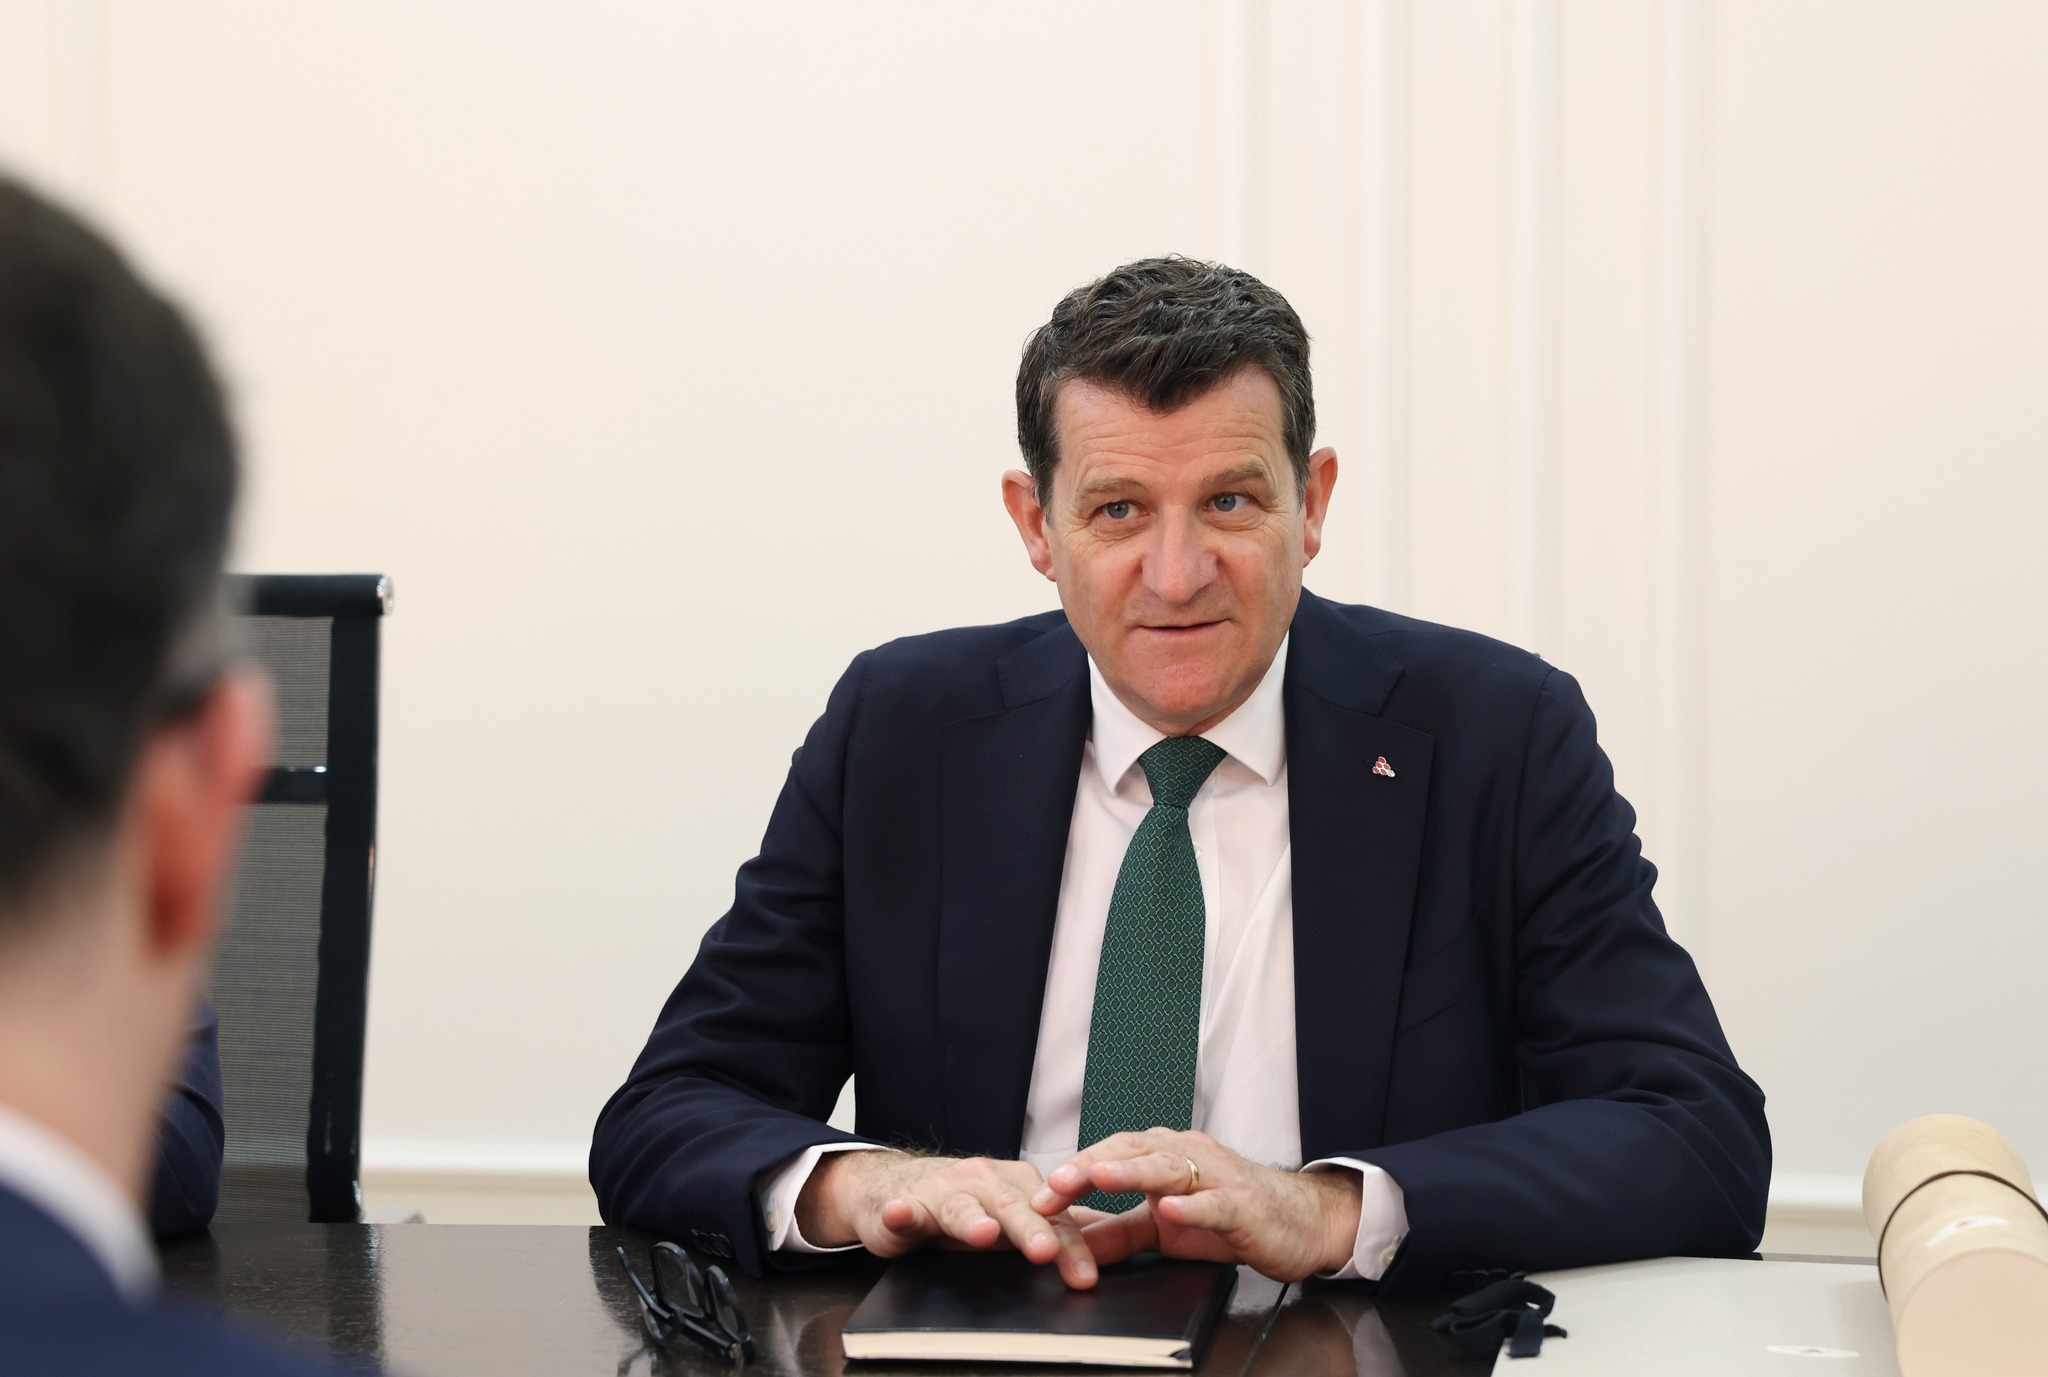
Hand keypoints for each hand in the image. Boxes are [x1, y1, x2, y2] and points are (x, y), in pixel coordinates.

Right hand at [796, 1151, 1099, 1286]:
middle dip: (1030, 1229)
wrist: (895, 1187)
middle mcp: (983, 1182)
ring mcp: (943, 1191)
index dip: (1070, 1245)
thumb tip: (1106, 1239)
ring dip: (972, 1219)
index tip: (1086, 1276)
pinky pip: (905, 1209)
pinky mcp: (906, 1204)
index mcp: (1016, 1185)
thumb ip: (1053, 1226)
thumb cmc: (963, 1204)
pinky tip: (901, 1214)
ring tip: (983, 1233)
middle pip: (1012, 1206)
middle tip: (1047, 1251)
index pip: (1051, 1216)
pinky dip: (903, 1212)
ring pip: (961, 1206)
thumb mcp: (1012, 1214)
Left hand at [1029, 1129, 1361, 1282]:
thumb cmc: (1231, 1216)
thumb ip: (1118, 1233)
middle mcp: (1186, 1156)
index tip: (1038, 1198)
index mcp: (1163, 1157)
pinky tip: (1170, 1209)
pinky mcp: (1244, 1205)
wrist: (1299, 1222)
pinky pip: (1215, 1203)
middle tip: (1055, 1184)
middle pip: (1131, 1152)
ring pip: (1168, 1167)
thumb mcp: (1165, 1229)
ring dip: (1131, 1171)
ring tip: (1099, 1176)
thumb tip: (1070, 1241)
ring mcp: (1217, 1178)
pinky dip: (1192, 1205)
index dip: (1073, 1173)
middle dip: (1090, 1166)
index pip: (1110, 1156)